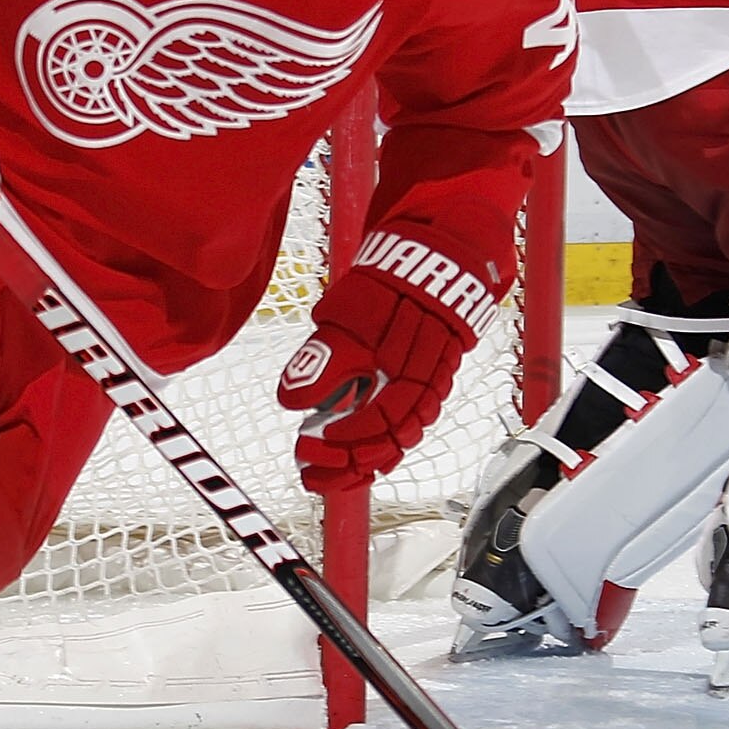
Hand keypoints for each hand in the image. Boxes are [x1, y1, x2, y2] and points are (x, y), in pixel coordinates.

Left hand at [278, 235, 489, 493]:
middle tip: (313, 469)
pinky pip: (418, 422)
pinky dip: (391, 442)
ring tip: (338, 469)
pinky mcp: (437, 380)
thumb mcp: (345, 318)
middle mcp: (424, 379)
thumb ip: (322, 360)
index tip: (310, 443)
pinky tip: (368, 452)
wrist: (435, 259)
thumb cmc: (388, 286)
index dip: (345, 440)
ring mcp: (435, 381)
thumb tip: (292, 400)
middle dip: (351, 460)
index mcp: (401, 364)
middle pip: (394, 438)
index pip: (378, 420)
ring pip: (408, 434)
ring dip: (371, 458)